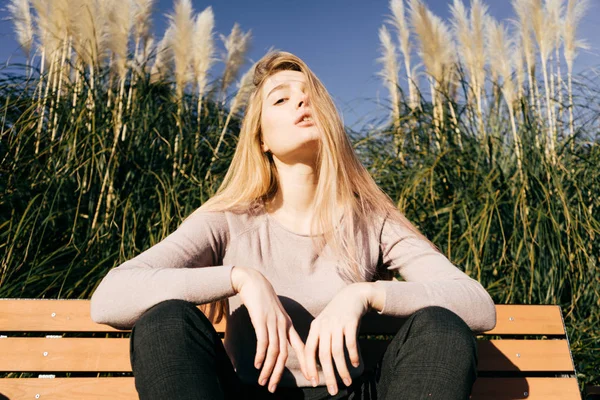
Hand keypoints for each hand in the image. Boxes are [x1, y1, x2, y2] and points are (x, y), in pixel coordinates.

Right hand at [230, 266, 307, 392]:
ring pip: (274, 351)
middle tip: (273, 389)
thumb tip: (276, 340)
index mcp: (288, 324)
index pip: (301, 347)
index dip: (307, 363)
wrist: (253, 281)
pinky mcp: (261, 320)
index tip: (313, 378)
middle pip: (285, 354)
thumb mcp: (274, 313)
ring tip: (263, 382)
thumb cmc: (262, 298)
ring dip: (268, 369)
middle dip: (279, 373)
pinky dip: (261, 355)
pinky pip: (263, 341)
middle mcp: (283, 325)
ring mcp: (273, 322)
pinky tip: (258, 365)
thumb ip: (277, 326)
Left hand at [303, 283, 370, 395]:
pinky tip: (355, 364)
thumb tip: (317, 366)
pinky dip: (352, 356)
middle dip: (328, 375)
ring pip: (337, 352)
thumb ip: (319, 341)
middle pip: (324, 355)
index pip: (309, 351)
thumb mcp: (324, 324)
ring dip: (342, 369)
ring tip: (347, 382)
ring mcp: (337, 324)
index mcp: (315, 327)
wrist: (352, 295)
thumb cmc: (337, 315)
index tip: (313, 382)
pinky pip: (350, 343)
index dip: (310, 367)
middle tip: (332, 390)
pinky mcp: (351, 322)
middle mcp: (324, 326)